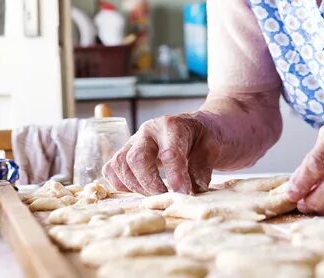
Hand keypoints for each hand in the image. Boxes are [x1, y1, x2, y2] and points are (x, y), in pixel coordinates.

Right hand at [102, 113, 218, 194]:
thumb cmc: (203, 137)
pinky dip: (120, 183)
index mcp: (172, 126)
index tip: (183, 194)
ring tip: (155, 194)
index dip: (176, 177)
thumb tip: (192, 190)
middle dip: (150, 184)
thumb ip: (202, 168)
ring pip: (120, 164)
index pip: (169, 153)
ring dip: (135, 186)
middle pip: (136, 158)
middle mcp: (148, 131)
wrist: (195, 128)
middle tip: (166, 197)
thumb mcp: (212, 147)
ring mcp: (134, 141)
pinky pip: (111, 169)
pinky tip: (138, 190)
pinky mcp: (126, 152)